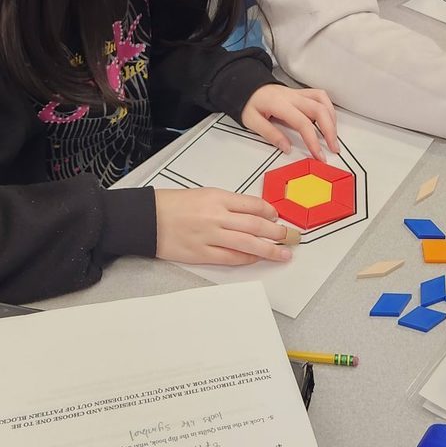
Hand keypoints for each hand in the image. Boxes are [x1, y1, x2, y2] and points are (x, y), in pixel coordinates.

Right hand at [155, 187, 292, 265]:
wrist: (148, 218)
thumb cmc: (173, 204)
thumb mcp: (203, 194)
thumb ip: (227, 204)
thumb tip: (251, 214)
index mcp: (217, 197)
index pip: (252, 204)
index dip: (269, 211)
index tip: (278, 216)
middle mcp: (216, 216)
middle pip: (256, 225)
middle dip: (276, 232)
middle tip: (290, 236)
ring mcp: (210, 236)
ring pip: (248, 244)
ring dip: (269, 249)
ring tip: (283, 253)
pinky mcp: (202, 254)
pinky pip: (231, 257)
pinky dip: (247, 259)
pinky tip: (257, 259)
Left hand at [241, 85, 338, 159]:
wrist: (247, 86)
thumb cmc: (249, 104)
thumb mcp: (252, 121)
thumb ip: (270, 134)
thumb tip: (287, 148)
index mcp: (280, 104)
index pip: (303, 122)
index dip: (313, 140)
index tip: (319, 155)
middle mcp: (292, 96)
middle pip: (319, 110)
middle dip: (330, 131)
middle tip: (334, 148)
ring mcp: (298, 93)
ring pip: (322, 100)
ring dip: (332, 119)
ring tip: (333, 136)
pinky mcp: (301, 93)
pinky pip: (320, 96)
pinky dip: (328, 108)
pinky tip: (328, 120)